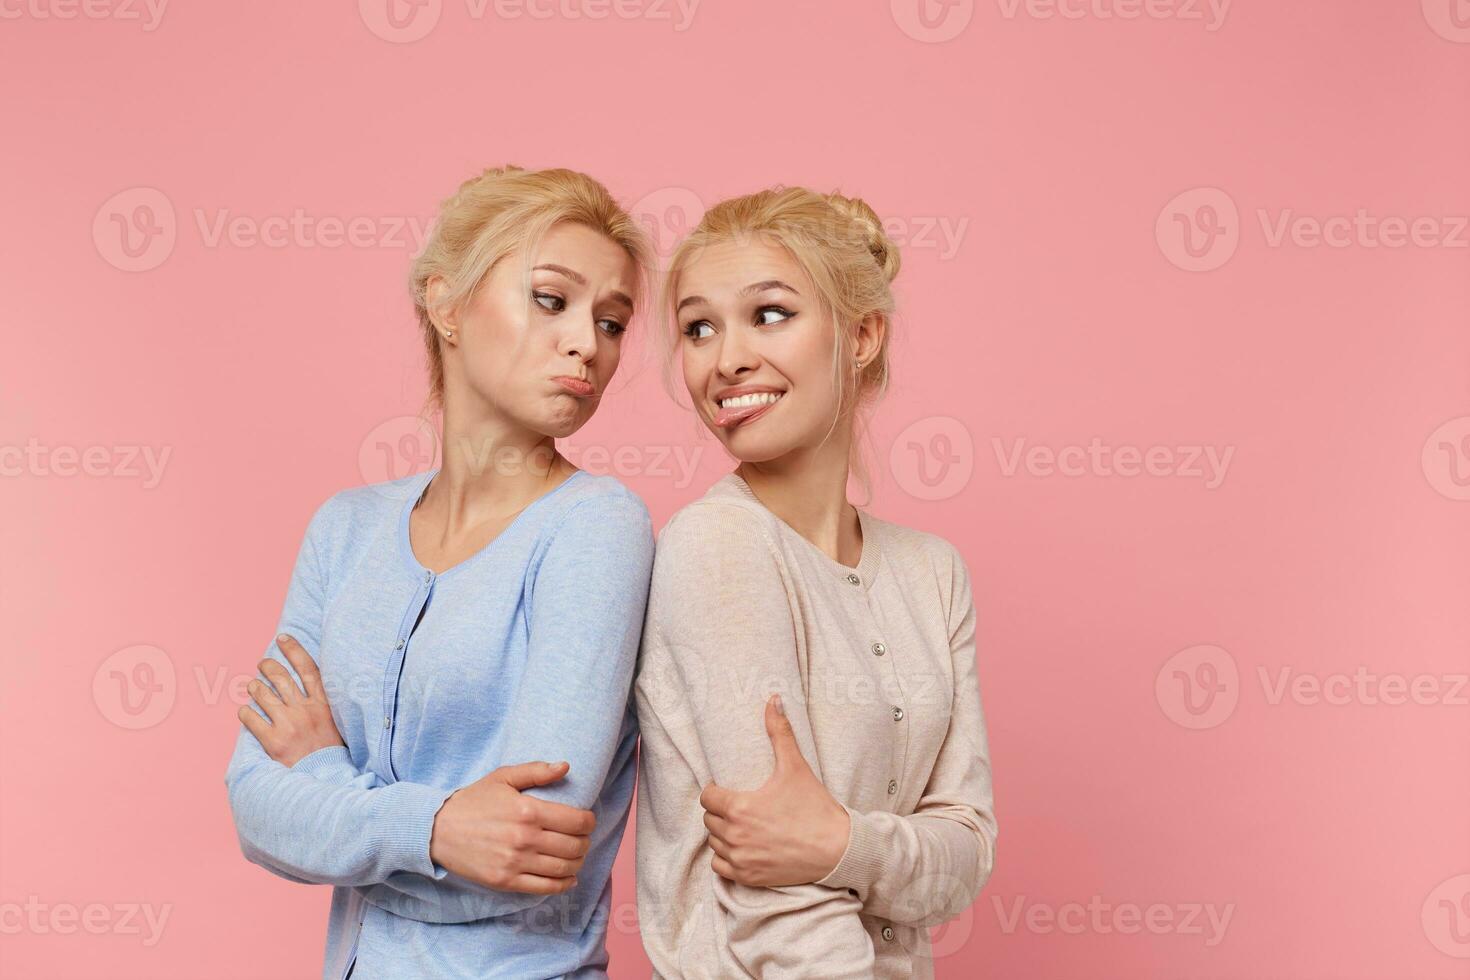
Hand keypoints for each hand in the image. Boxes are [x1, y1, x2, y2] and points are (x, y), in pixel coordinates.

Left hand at [239, 633, 345, 766]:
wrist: (325, 779)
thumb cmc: (330, 752)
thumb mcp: (334, 722)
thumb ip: (320, 704)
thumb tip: (302, 687)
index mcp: (323, 704)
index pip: (308, 669)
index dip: (294, 650)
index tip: (282, 637)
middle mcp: (305, 710)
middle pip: (281, 677)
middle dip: (268, 665)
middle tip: (262, 663)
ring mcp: (289, 725)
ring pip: (263, 694)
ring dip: (254, 687)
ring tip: (253, 687)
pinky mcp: (274, 742)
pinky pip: (251, 718)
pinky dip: (245, 713)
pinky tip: (245, 713)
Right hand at [429, 761, 596, 895]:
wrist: (437, 830)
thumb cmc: (473, 801)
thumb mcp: (503, 777)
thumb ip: (536, 771)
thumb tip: (565, 766)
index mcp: (528, 811)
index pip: (577, 821)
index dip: (589, 822)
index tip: (586, 821)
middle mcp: (525, 838)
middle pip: (575, 846)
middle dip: (585, 842)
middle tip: (582, 838)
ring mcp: (516, 863)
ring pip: (564, 868)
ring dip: (577, 863)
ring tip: (576, 856)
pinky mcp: (506, 881)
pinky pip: (545, 887)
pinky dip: (563, 884)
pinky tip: (568, 878)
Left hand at [700, 694, 850, 887]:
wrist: (837, 849)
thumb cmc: (814, 807)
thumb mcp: (795, 767)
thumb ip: (780, 732)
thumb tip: (773, 700)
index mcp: (739, 807)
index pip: (707, 797)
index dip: (715, 790)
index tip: (727, 789)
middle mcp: (734, 835)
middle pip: (709, 820)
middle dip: (719, 811)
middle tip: (737, 805)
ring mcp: (740, 859)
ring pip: (714, 844)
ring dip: (721, 835)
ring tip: (739, 825)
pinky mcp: (748, 877)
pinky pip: (720, 868)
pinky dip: (726, 859)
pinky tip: (741, 848)